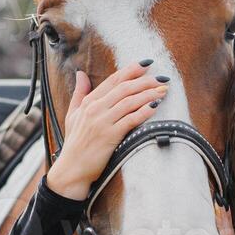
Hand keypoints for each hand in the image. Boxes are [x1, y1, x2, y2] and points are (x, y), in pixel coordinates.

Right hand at [45, 61, 167, 198]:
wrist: (71, 170)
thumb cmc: (75, 144)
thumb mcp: (72, 115)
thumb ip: (79, 94)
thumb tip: (80, 73)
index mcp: (88, 102)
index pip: (113, 80)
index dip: (131, 70)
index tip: (146, 64)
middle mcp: (95, 109)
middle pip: (124, 88)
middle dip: (145, 81)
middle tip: (162, 79)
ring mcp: (102, 122)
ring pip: (129, 102)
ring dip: (149, 94)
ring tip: (163, 90)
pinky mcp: (109, 137)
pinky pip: (130, 120)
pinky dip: (143, 111)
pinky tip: (155, 106)